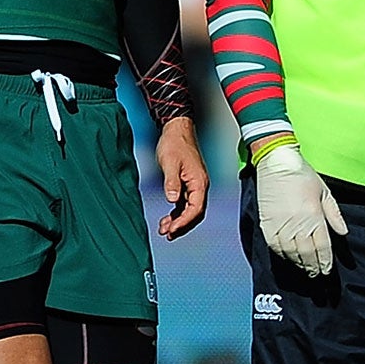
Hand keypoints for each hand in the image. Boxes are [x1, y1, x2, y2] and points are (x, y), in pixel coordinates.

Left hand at [155, 116, 209, 239]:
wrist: (176, 129)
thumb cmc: (174, 143)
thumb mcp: (170, 163)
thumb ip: (172, 182)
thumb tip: (173, 200)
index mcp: (199, 182)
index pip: (195, 209)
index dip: (184, 221)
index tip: (172, 229)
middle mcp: (200, 186)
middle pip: (195, 213)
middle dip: (182, 225)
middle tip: (167, 234)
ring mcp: (194, 185)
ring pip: (190, 210)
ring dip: (178, 221)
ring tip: (165, 229)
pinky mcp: (188, 184)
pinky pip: (185, 203)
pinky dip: (177, 213)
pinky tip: (168, 219)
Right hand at [254, 144, 347, 275]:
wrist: (276, 163)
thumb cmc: (303, 175)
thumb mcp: (324, 192)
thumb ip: (334, 214)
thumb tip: (344, 233)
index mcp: (314, 215)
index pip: (322, 246)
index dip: (325, 261)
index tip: (327, 270)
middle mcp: (297, 223)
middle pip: (307, 253)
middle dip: (313, 266)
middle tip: (316, 274)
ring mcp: (280, 224)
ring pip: (290, 253)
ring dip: (298, 263)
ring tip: (304, 268)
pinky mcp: (266, 223)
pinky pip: (274, 245)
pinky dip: (282, 254)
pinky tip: (288, 257)